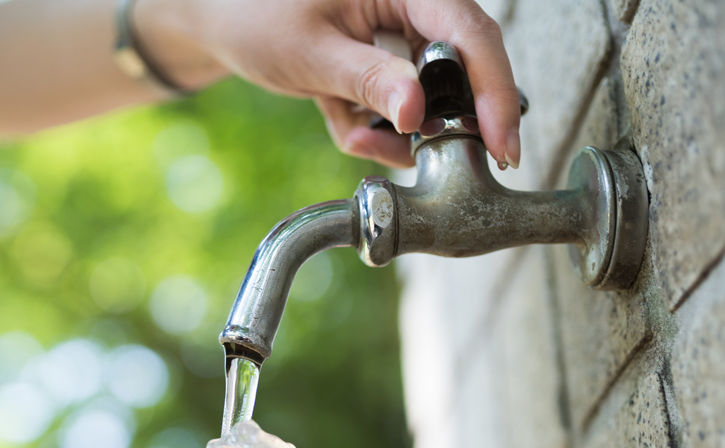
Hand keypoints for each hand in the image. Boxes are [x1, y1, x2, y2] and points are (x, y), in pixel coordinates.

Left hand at [140, 0, 519, 168]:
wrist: (219, 18)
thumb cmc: (256, 17)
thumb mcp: (310, 52)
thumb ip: (368, 79)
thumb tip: (419, 115)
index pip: (470, 34)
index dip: (495, 91)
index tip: (504, 145)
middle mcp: (412, 4)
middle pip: (463, 67)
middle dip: (444, 120)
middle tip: (424, 155)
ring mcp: (400, 34)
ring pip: (430, 95)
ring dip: (397, 130)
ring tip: (353, 131)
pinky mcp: (385, 62)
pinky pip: (398, 107)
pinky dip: (372, 126)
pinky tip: (341, 120)